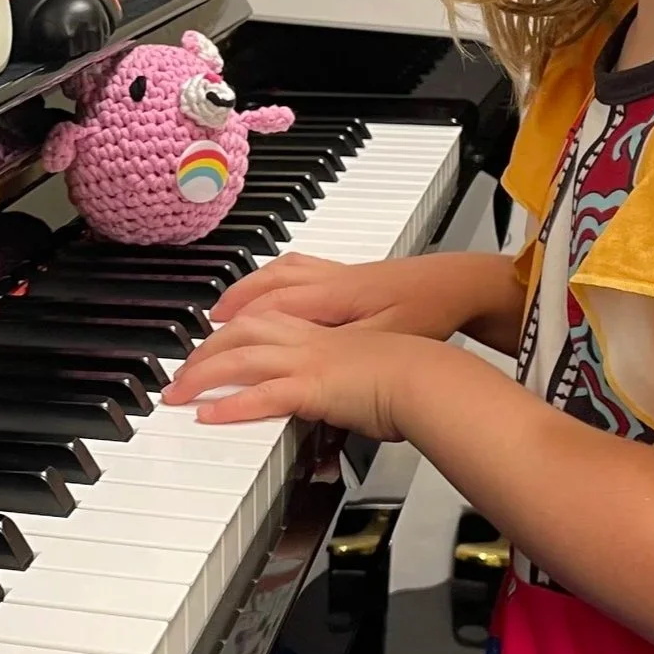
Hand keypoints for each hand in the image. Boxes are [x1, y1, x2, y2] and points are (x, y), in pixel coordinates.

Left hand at [162, 310, 423, 438]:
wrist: (430, 377)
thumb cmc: (414, 375)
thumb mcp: (374, 370)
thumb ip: (349, 381)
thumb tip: (343, 399)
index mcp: (324, 334)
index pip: (267, 321)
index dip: (236, 327)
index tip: (216, 339)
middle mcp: (310, 341)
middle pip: (243, 331)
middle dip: (206, 348)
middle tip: (183, 369)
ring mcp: (309, 361)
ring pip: (241, 358)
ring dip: (203, 374)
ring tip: (179, 394)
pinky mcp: (313, 387)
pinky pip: (260, 395)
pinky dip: (230, 405)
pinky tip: (207, 416)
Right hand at [208, 251, 521, 346]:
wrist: (458, 284)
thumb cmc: (427, 312)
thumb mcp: (379, 346)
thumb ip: (334, 364)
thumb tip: (295, 383)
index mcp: (326, 299)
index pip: (259, 319)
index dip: (226, 350)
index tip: (203, 374)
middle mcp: (322, 282)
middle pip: (255, 298)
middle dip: (220, 326)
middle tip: (195, 355)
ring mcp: (333, 274)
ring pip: (270, 278)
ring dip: (239, 297)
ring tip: (217, 318)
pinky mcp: (345, 275)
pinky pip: (291, 271)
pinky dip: (267, 281)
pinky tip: (266, 291)